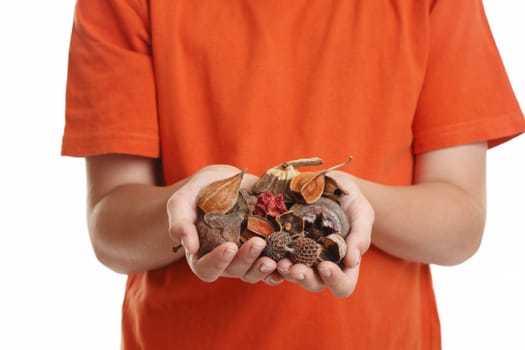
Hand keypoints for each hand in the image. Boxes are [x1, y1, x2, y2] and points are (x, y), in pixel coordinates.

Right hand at [167, 165, 278, 283]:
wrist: (225, 180)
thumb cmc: (199, 191)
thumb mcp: (183, 200)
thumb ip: (180, 221)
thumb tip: (188, 246)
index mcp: (201, 254)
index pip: (206, 269)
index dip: (218, 262)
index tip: (229, 246)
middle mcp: (225, 260)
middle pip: (235, 271)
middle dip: (247, 260)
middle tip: (258, 243)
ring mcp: (246, 255)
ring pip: (255, 272)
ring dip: (265, 269)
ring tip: (276, 259)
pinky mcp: (265, 247)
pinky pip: (273, 265)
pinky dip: (281, 268)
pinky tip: (289, 262)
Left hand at [276, 172, 373, 297]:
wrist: (331, 184)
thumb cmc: (352, 202)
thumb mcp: (361, 213)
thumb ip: (360, 235)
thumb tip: (352, 261)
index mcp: (344, 264)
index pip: (343, 285)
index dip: (335, 281)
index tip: (325, 266)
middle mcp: (321, 265)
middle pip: (314, 284)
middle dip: (304, 278)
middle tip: (295, 268)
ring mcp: (301, 256)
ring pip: (291, 274)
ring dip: (285, 271)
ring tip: (279, 260)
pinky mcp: (285, 244)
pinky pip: (275, 256)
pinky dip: (270, 256)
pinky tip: (266, 248)